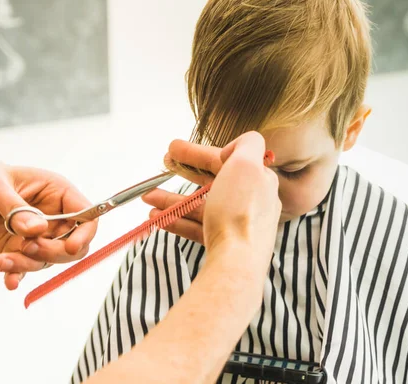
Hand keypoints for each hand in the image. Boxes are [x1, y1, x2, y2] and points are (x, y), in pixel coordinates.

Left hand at [0, 163, 97, 289]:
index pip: (87, 217)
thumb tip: (38, 229)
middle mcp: (54, 217)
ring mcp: (39, 236)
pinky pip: (25, 268)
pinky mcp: (20, 249)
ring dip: (26, 264)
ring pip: (47, 260)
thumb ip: (17, 208)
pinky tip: (10, 280)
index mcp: (59, 194)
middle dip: (53, 252)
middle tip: (28, 247)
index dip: (85, 234)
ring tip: (2, 260)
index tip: (71, 247)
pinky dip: (17, 276)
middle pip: (72, 244)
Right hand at [149, 133, 279, 268]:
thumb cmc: (240, 212)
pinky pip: (198, 227)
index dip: (198, 152)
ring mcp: (238, 225)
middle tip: (161, 168)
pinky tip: (157, 218)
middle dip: (184, 174)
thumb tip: (234, 149)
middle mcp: (252, 203)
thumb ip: (247, 143)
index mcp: (259, 181)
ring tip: (148, 198)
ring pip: (201, 206)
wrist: (237, 264)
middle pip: (213, 183)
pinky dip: (177, 220)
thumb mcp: (247, 163)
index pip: (226, 160)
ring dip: (173, 199)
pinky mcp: (225, 244)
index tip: (173, 149)